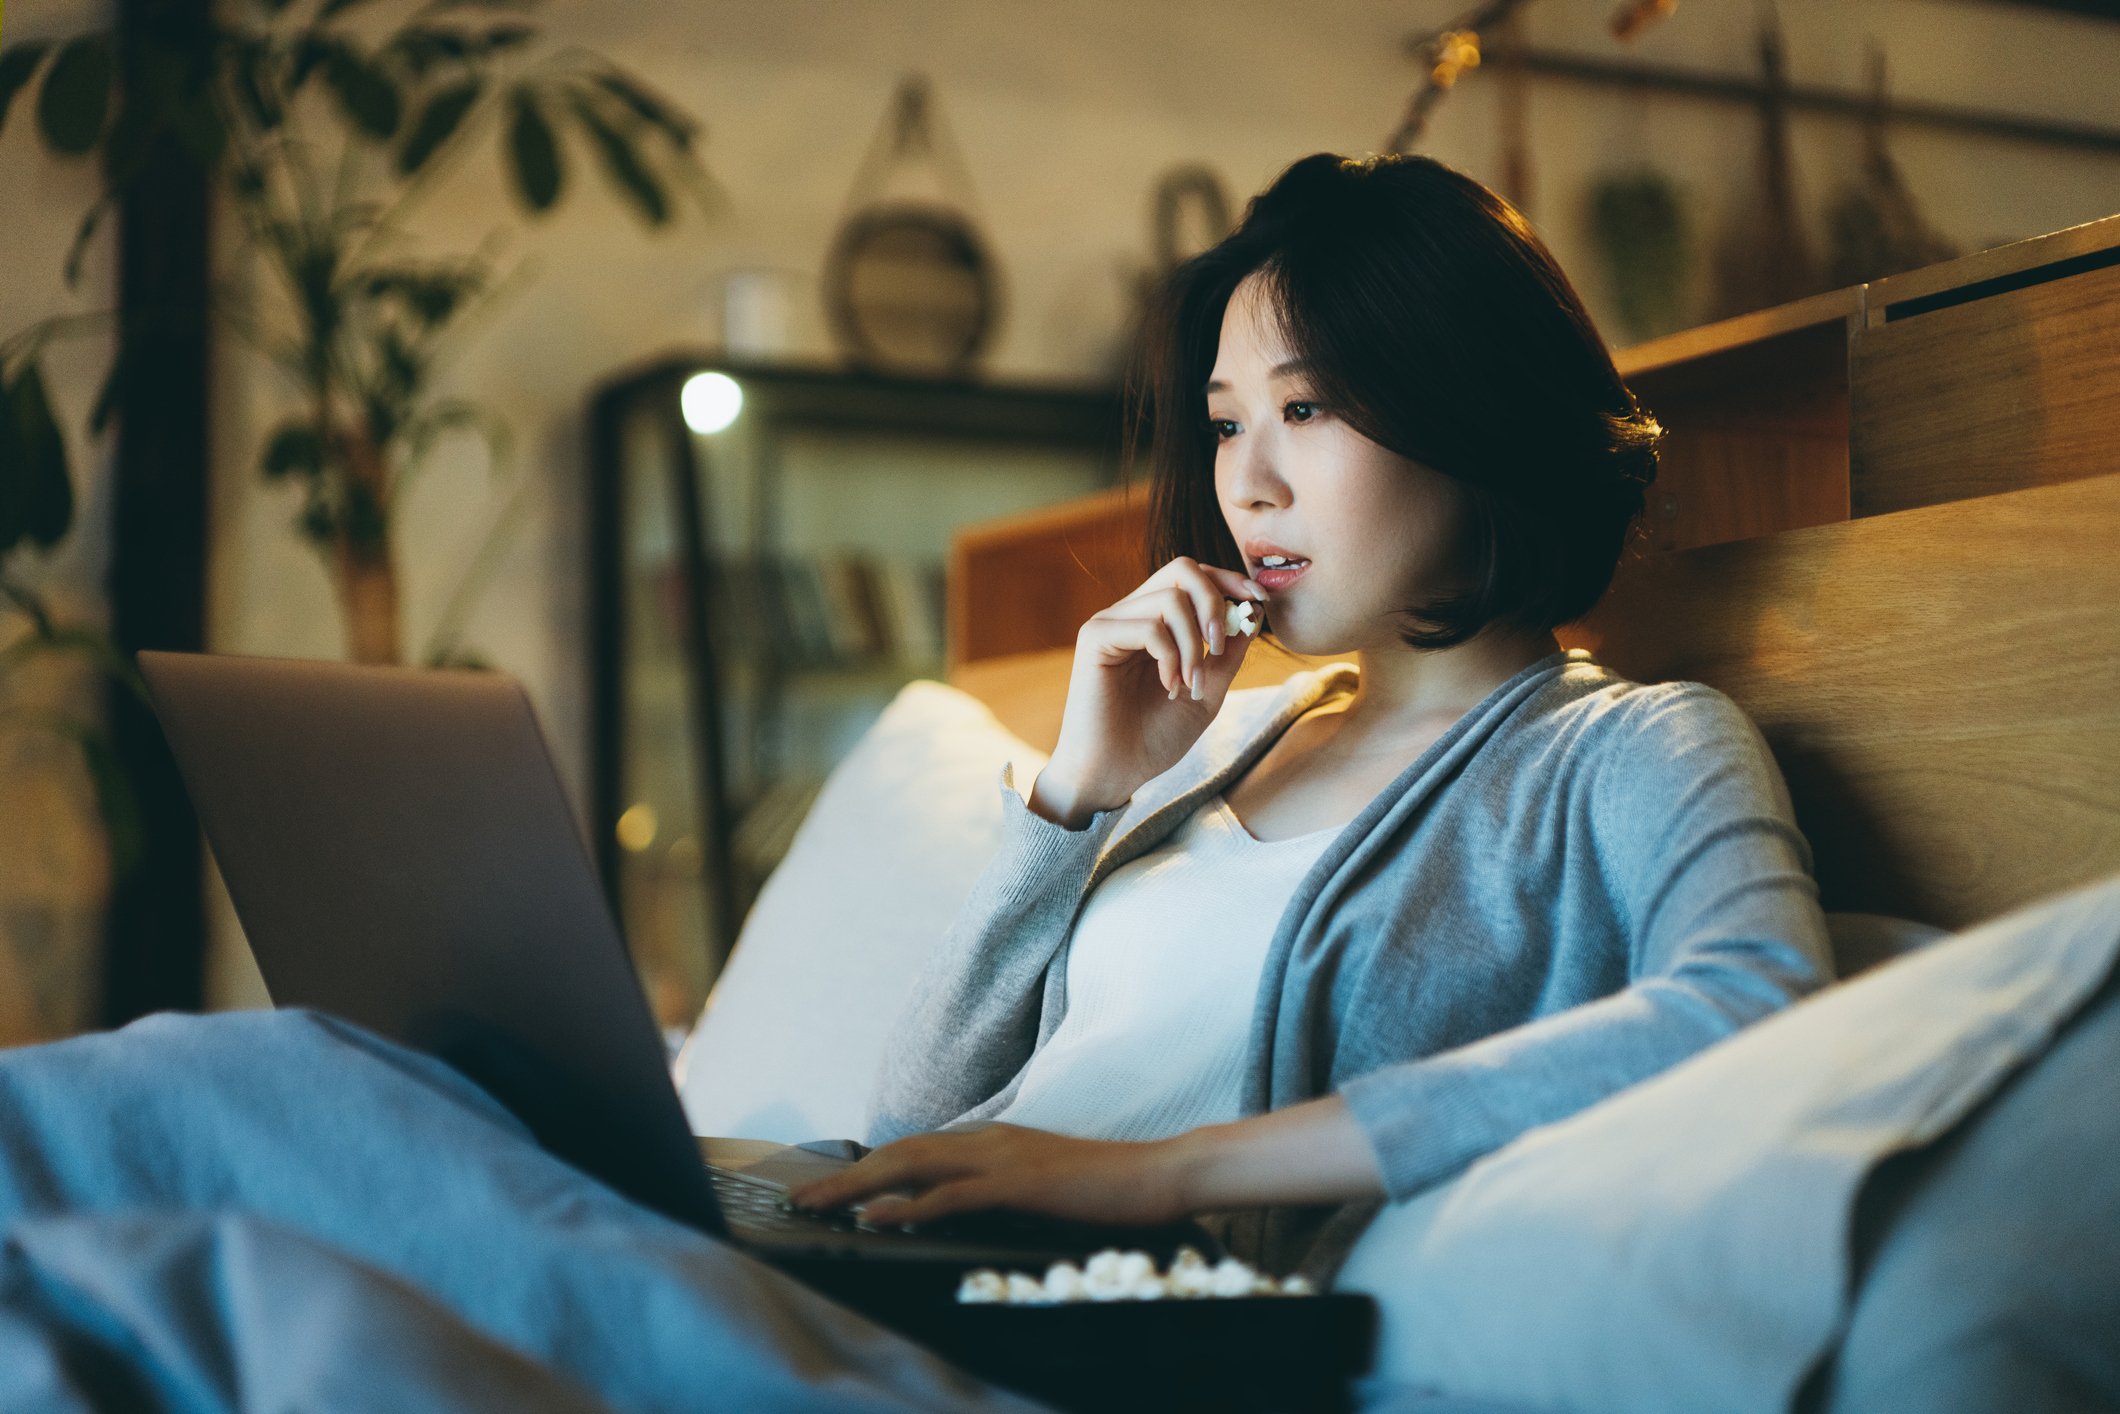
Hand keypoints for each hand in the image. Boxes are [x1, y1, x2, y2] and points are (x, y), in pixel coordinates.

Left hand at [786, 1123, 1192, 1228]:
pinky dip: (911, 1205)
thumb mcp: (1038, 1185)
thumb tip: (955, 1209)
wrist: (1157, 1175)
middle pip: (899, 1153)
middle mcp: (987, 1139)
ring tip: (820, 1207)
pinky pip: (954, 1194)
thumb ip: (996, 1189)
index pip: (913, 1150)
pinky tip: (881, 1217)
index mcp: (990, 1139)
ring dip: (860, 1187)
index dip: (866, 1167)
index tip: (827, 1188)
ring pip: (914, 1166)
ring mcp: (1002, 1158)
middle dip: (845, 1177)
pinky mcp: (1020, 1183)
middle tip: (801, 1200)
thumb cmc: (1104, 1187)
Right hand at [1033, 557, 1266, 825]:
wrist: (1114, 774)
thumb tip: (1254, 609)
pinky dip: (1170, 657)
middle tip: (1220, 646)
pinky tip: (1168, 687)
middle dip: (1214, 601)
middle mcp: (1131, 614)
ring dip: (1193, 644)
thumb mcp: (1207, 692)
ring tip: (1190, 684)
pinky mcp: (1094, 638)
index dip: (1229, 580)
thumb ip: (1228, 653)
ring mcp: (1111, 623)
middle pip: (1182, 569)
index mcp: (1156, 622)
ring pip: (1170, 600)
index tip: (1259, 601)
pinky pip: (1148, 626)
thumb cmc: (1154, 739)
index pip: (1193, 576)